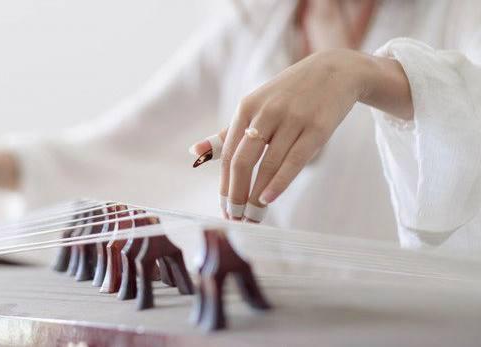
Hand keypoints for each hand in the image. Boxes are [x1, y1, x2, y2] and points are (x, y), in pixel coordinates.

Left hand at [190, 49, 411, 221]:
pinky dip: (279, 182)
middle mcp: (266, 112)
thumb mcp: (255, 107)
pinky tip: (267, 200)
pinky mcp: (317, 127)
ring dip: (257, 196)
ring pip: (268, 165)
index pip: (228, 154)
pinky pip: (294, 160)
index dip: (225, 185)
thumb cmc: (288, 95)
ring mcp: (292, 119)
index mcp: (246, 107)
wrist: (335, 71)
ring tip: (253, 218)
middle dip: (236, 195)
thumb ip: (227, 133)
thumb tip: (194, 154)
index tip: (224, 210)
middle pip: (242, 161)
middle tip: (235, 219)